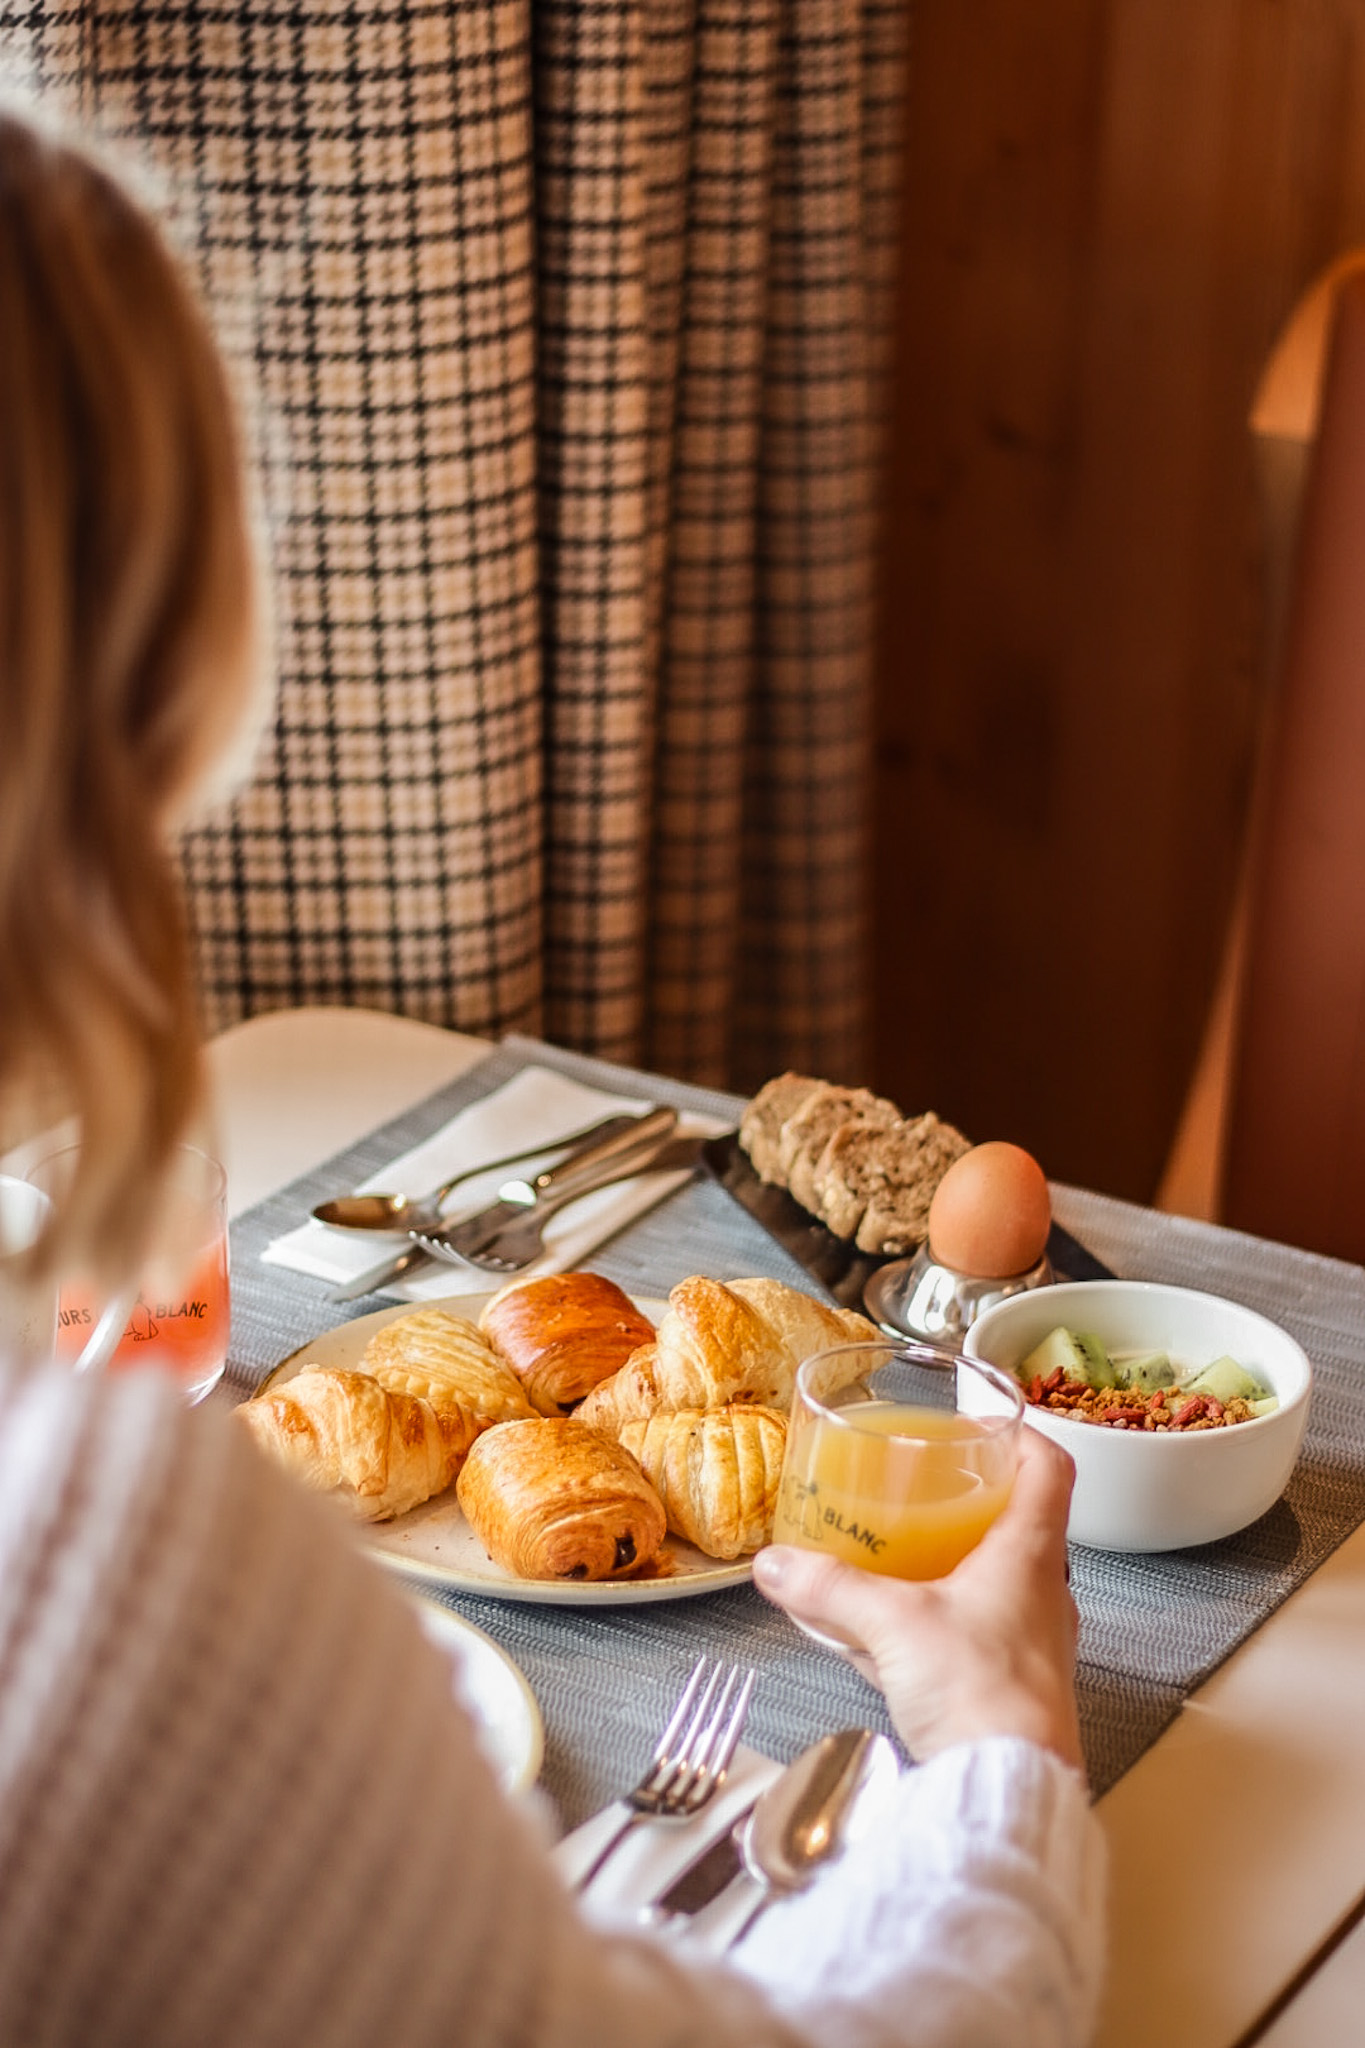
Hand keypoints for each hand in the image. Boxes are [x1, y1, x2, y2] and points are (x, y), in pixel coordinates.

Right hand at [752, 1428, 1083, 1773]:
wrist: (1011, 1787)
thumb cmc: (981, 1693)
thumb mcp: (892, 1624)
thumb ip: (830, 1588)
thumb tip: (777, 1564)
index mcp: (1030, 1554)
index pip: (1051, 1470)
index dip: (1024, 1436)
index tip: (988, 1421)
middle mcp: (1042, 1593)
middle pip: (1021, 1524)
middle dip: (973, 1501)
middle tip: (930, 1486)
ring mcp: (1032, 1644)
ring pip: (996, 1583)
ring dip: (954, 1565)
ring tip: (899, 1558)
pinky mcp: (1010, 1687)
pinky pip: (973, 1637)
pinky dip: (935, 1625)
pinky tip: (885, 1642)